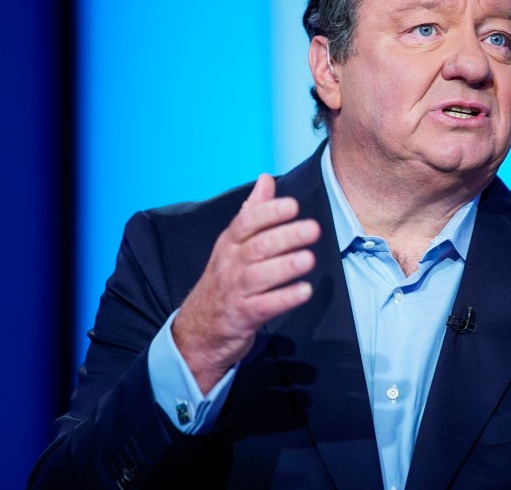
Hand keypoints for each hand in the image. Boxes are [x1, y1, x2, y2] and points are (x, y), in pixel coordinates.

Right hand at [173, 174, 319, 392]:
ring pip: (260, 275)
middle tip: (312, 229)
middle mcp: (231, 264)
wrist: (198, 330)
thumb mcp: (232, 244)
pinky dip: (284, 299)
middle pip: (258, 247)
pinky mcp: (242, 316)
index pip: (247, 222)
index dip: (269, 213)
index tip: (292, 205)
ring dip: (286, 266)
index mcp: (230, 243)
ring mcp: (235, 291)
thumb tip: (266, 179)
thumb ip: (253, 211)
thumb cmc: (224, 280)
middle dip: (286, 236)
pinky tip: (305, 291)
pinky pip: (264, 306)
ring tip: (309, 259)